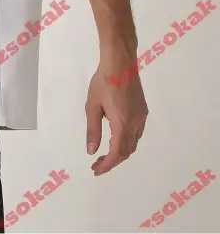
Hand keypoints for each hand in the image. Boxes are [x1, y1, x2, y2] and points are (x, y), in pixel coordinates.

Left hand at [85, 60, 147, 175]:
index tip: (96, 170)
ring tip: (105, 154)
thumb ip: (93, 130)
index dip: (107, 165)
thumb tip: (91, 151)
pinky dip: (127, 142)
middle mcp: (135, 123)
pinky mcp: (143, 111)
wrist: (120, 62)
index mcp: (122, 123)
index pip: (116, 153)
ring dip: (120, 152)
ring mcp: (141, 117)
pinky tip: (116, 138)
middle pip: (126, 151)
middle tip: (97, 164)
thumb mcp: (92, 106)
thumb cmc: (103, 81)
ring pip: (133, 144)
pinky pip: (137, 133)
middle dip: (112, 161)